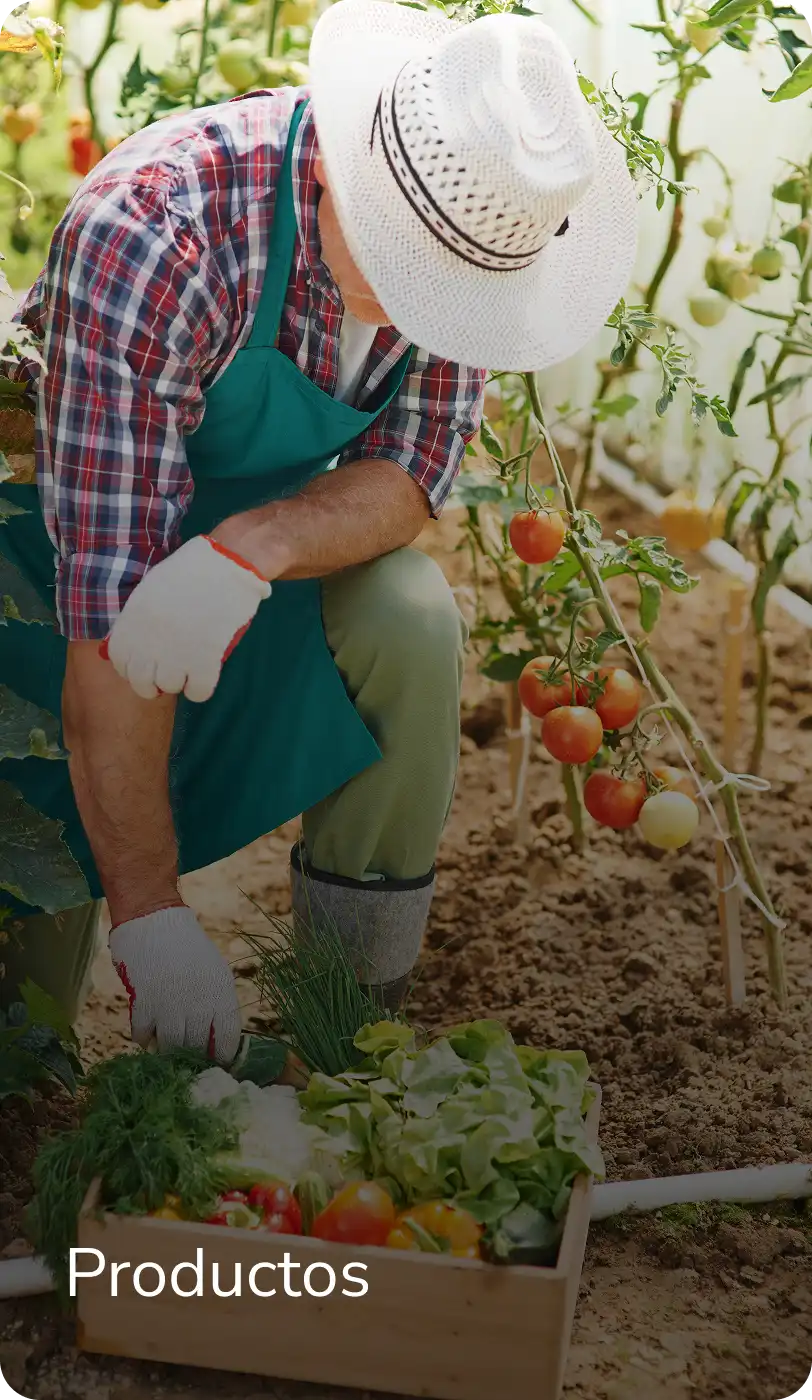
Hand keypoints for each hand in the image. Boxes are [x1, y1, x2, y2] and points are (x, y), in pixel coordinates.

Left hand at [102, 535, 270, 701]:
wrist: (226, 564)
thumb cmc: (191, 569)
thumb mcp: (151, 589)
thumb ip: (140, 617)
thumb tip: (140, 640)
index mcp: (132, 621)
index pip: (119, 661)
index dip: (131, 668)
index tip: (145, 665)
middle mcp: (147, 642)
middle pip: (141, 683)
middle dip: (152, 684)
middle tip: (168, 674)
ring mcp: (175, 655)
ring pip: (169, 688)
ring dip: (179, 682)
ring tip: (190, 668)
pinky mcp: (204, 662)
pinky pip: (197, 692)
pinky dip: (200, 689)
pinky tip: (205, 676)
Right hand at [109, 905, 241, 1064]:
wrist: (154, 921)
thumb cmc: (186, 949)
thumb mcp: (214, 972)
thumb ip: (217, 1006)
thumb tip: (216, 1043)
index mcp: (222, 994)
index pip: (228, 1041)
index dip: (221, 1057)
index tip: (214, 1062)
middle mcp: (199, 1003)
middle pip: (197, 1049)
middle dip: (191, 1056)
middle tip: (185, 1055)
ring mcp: (171, 1006)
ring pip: (170, 1047)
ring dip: (166, 1049)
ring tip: (165, 1042)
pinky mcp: (144, 1004)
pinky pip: (143, 1037)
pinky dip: (144, 1037)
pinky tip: (148, 1027)